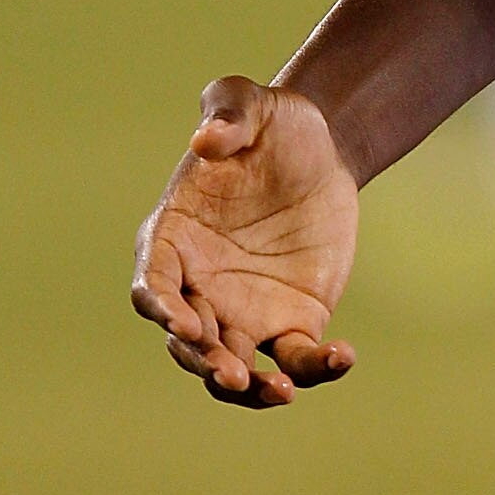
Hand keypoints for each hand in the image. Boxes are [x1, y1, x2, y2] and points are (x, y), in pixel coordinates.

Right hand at [131, 79, 358, 406]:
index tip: (181, 321)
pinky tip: (343, 357)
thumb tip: (206, 140)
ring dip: (246, 388)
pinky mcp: (290, 322)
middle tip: (231, 371)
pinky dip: (313, 370)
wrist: (323, 151)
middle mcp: (198, 286)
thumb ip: (226, 112)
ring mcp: (241, 312)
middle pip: (187, 342)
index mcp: (173, 238)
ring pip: (230, 368)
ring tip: (279, 392)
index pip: (151, 283)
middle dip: (203, 361)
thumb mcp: (252, 102)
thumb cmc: (274, 124)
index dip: (160, 306)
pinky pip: (295, 359)